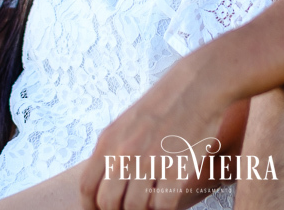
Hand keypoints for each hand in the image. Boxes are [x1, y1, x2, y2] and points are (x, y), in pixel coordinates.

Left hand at [79, 58, 237, 209]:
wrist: (196, 86)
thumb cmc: (163, 105)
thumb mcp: (125, 123)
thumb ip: (112, 151)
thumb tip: (104, 184)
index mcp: (109, 141)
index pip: (88, 187)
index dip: (92, 207)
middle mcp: (124, 153)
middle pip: (108, 202)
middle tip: (131, 206)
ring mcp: (149, 162)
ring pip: (135, 207)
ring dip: (143, 209)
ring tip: (152, 198)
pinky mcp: (175, 169)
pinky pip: (162, 206)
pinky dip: (164, 207)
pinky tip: (169, 196)